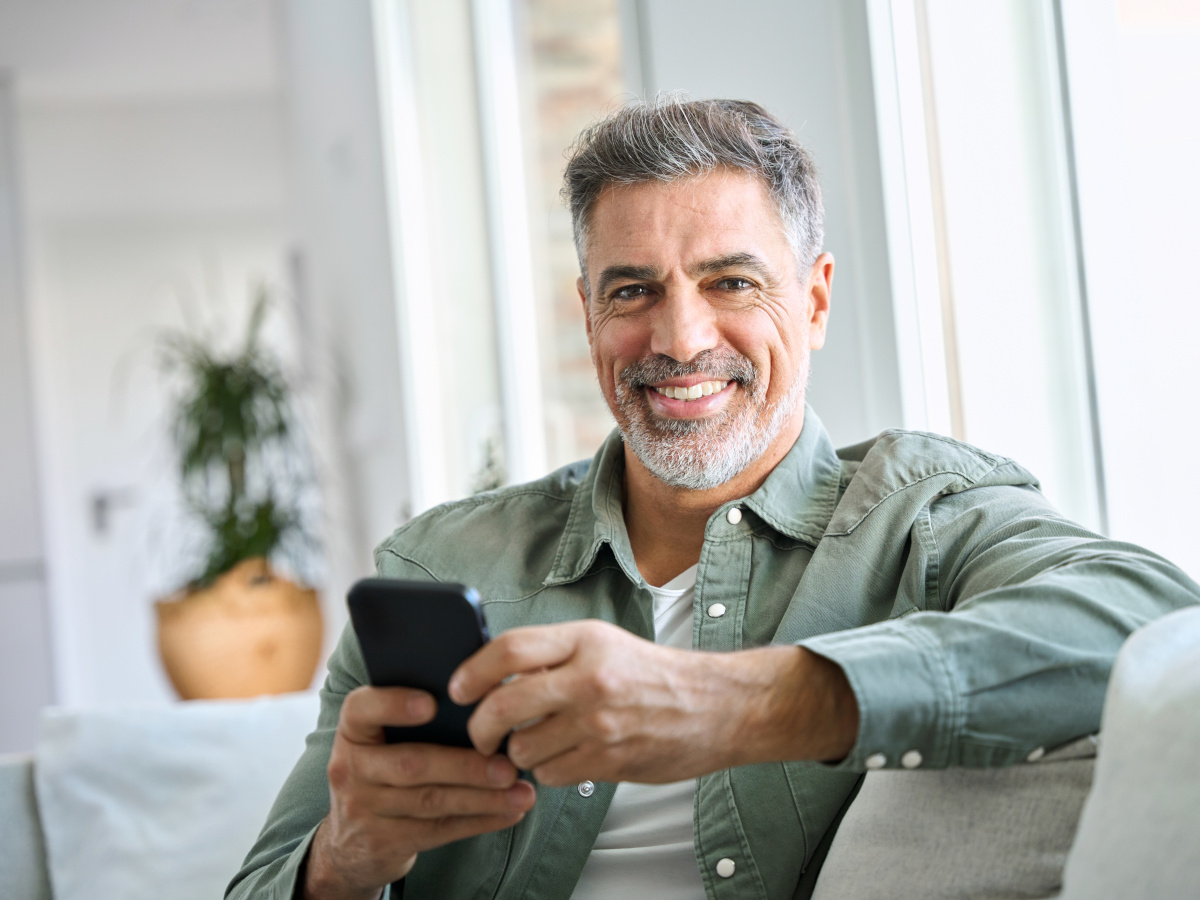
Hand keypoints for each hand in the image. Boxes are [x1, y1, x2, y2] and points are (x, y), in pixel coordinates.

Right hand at [303, 686, 536, 899]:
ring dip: (483, 797)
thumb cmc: (385, 767)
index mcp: (353, 730)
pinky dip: (480, 820)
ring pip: (431, 801)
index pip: (361, 709)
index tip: (432, 703)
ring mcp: (365, 808)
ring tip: (522, 791)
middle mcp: (351, 768)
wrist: (350, 841)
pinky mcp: (385, 842)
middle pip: (411, 764)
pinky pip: (439, 830)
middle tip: (508, 766)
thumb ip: (416, 719)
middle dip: (465, 766)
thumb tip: (484, 697)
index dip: (394, 704)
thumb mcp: (383, 740)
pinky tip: (511, 812)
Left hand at [448, 620, 858, 786]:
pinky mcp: (609, 760)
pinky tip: (565, 756)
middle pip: (503, 706)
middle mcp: (590, 678)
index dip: (472, 671)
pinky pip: (551, 773)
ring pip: (523, 748)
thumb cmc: (653, 673)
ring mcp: (599, 723)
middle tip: (480, 733)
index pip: (509, 650)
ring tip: (535, 742)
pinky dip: (548, 770)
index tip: (458, 688)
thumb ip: (553, 655)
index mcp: (585, 639)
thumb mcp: (603, 643)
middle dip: (480, 727)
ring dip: (519, 752)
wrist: (716, 706)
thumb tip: (493, 674)